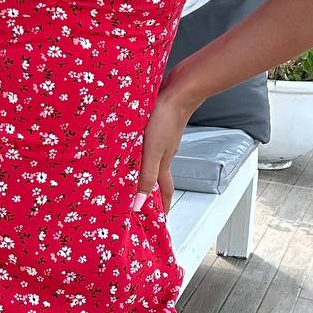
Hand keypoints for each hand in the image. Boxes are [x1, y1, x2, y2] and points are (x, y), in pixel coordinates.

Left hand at [133, 71, 199, 213]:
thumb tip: (139, 204)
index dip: (162, 207)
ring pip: (152, 161)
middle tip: (143, 201)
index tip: (160, 221)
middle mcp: (164, 153)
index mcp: (163, 163)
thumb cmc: (165, 119)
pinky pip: (148, 145)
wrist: (179, 91)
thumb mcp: (152, 152)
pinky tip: (133, 147)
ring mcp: (162, 139)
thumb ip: (145, 177)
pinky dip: (142, 153)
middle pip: (158, 177)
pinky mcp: (157, 126)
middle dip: (152, 191)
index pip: (164, 191)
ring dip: (145, 171)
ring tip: (133, 176)